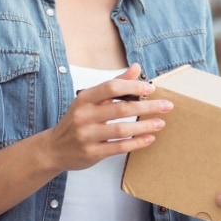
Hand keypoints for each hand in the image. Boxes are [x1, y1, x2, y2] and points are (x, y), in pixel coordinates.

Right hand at [40, 63, 172, 171]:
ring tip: (161, 123)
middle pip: (120, 109)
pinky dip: (136, 143)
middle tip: (167, 106)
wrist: (53, 149)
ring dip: (144, 126)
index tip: (151, 88)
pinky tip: (149, 139)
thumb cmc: (77, 121)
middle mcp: (84, 116)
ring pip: (121, 129)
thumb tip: (136, 67)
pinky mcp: (92, 153)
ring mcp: (87, 135)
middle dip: (147, 106)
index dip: (133, 86)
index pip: (111, 87)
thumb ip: (114, 84)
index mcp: (84, 99)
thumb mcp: (90, 100)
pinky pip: (118, 147)